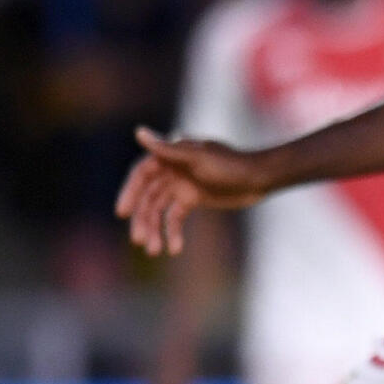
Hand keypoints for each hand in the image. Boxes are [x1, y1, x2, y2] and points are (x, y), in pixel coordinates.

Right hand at [115, 128, 273, 256]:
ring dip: (155, 230)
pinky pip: (175, 218)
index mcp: (169, 157)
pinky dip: (173, 233)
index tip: (122, 213)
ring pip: (159, 210)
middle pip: (148, 197)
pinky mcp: (192, 199)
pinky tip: (174, 249)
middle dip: (142, 219)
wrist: (260, 178)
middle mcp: (171, 170)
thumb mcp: (199, 157)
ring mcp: (181, 186)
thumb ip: (168, 149)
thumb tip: (139, 132)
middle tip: (138, 240)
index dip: (129, 193)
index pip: (141, 175)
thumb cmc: (231, 164)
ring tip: (153, 251)